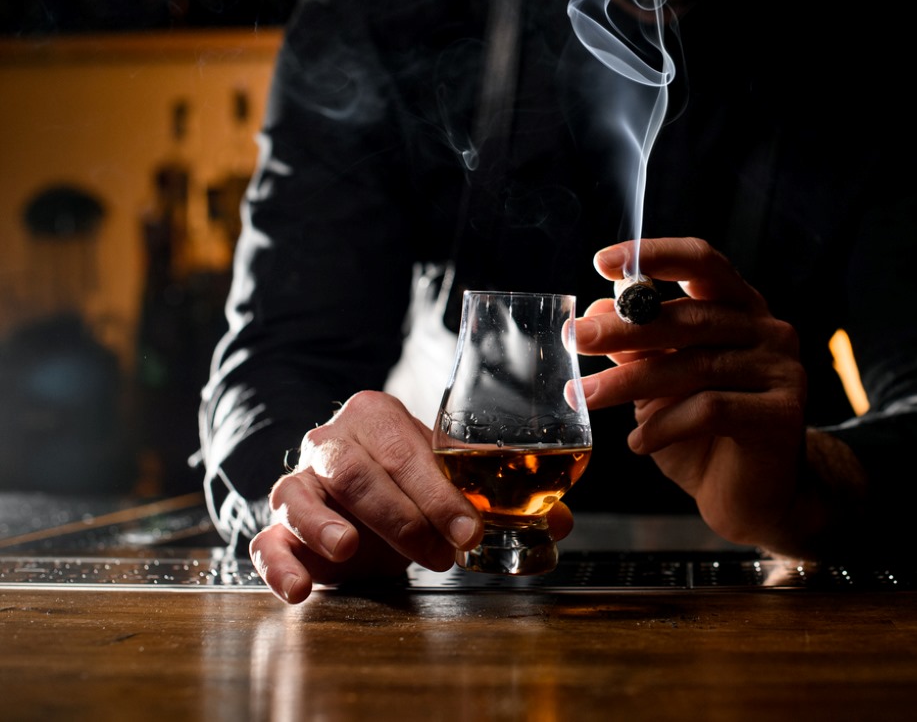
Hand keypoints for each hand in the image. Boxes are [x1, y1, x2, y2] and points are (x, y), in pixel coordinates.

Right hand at [248, 390, 573, 603]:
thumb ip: (503, 501)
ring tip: (352, 549)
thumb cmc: (407, 483)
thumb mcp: (449, 484)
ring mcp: (298, 481)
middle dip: (403, 515)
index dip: (441, 492)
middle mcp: (332, 442)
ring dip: (327, 524)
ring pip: (300, 493)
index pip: (406, 450)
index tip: (470, 531)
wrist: (350, 493)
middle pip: (359, 471)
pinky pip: (265, 540)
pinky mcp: (275, 525)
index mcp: (378, 417)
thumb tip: (562, 521)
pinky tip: (301, 587)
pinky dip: (279, 564)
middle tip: (440, 553)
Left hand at [571, 237, 815, 550]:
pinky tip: (637, 443)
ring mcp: (783, 369)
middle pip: (692, 317)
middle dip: (626, 328)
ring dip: (629, 382)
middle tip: (576, 339)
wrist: (754, 497)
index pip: (703, 262)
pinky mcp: (783, 413)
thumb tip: (596, 311)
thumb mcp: (661, 384)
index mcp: (741, 307)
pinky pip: (711, 410)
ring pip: (695, 366)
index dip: (655, 256)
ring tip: (586, 396)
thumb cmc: (705, 434)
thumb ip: (637, 347)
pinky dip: (664, 426)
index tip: (602, 262)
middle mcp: (769, 330)